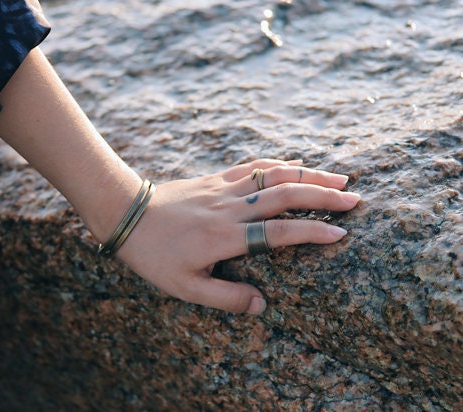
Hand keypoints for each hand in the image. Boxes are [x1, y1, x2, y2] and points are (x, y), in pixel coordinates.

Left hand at [116, 159, 360, 314]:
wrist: (127, 214)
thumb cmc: (154, 255)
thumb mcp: (185, 287)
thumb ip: (225, 297)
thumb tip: (261, 305)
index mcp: (225, 237)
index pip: (278, 232)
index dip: (312, 231)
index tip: (340, 233)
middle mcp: (230, 209)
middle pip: (284, 196)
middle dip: (323, 197)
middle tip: (354, 199)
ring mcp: (223, 189)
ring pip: (272, 176)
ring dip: (307, 175)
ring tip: (338, 178)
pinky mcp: (215, 178)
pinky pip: (251, 166)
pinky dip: (278, 163)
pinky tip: (295, 165)